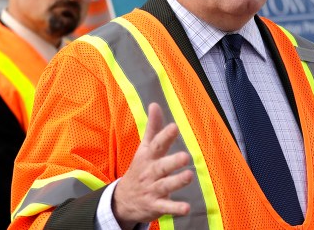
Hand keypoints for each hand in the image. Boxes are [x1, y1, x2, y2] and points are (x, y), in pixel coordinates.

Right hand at [112, 102, 193, 229]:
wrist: (123, 199)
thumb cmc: (140, 168)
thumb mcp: (144, 148)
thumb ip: (152, 127)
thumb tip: (155, 104)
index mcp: (148, 156)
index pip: (156, 145)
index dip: (165, 136)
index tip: (174, 127)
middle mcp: (150, 172)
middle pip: (161, 166)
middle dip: (172, 162)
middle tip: (185, 156)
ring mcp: (152, 189)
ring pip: (166, 185)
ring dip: (177, 182)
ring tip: (189, 176)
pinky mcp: (156, 205)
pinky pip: (166, 207)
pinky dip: (175, 208)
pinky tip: (186, 208)